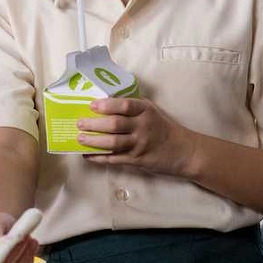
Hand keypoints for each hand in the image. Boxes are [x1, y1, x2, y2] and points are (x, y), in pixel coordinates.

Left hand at [78, 98, 199, 177]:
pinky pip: (115, 158)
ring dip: (93, 141)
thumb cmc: (162, 128)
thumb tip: (103, 103)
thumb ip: (132, 108)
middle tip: (79, 123)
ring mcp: (140, 144)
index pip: (124, 105)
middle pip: (114, 124)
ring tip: (80, 139)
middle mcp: (143, 126)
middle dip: (93, 124)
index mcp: (145, 110)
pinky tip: (88, 155)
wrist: (183, 151)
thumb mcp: (151, 112)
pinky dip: (100, 157)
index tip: (92, 105)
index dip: (106, 105)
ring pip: (113, 143)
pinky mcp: (138, 160)